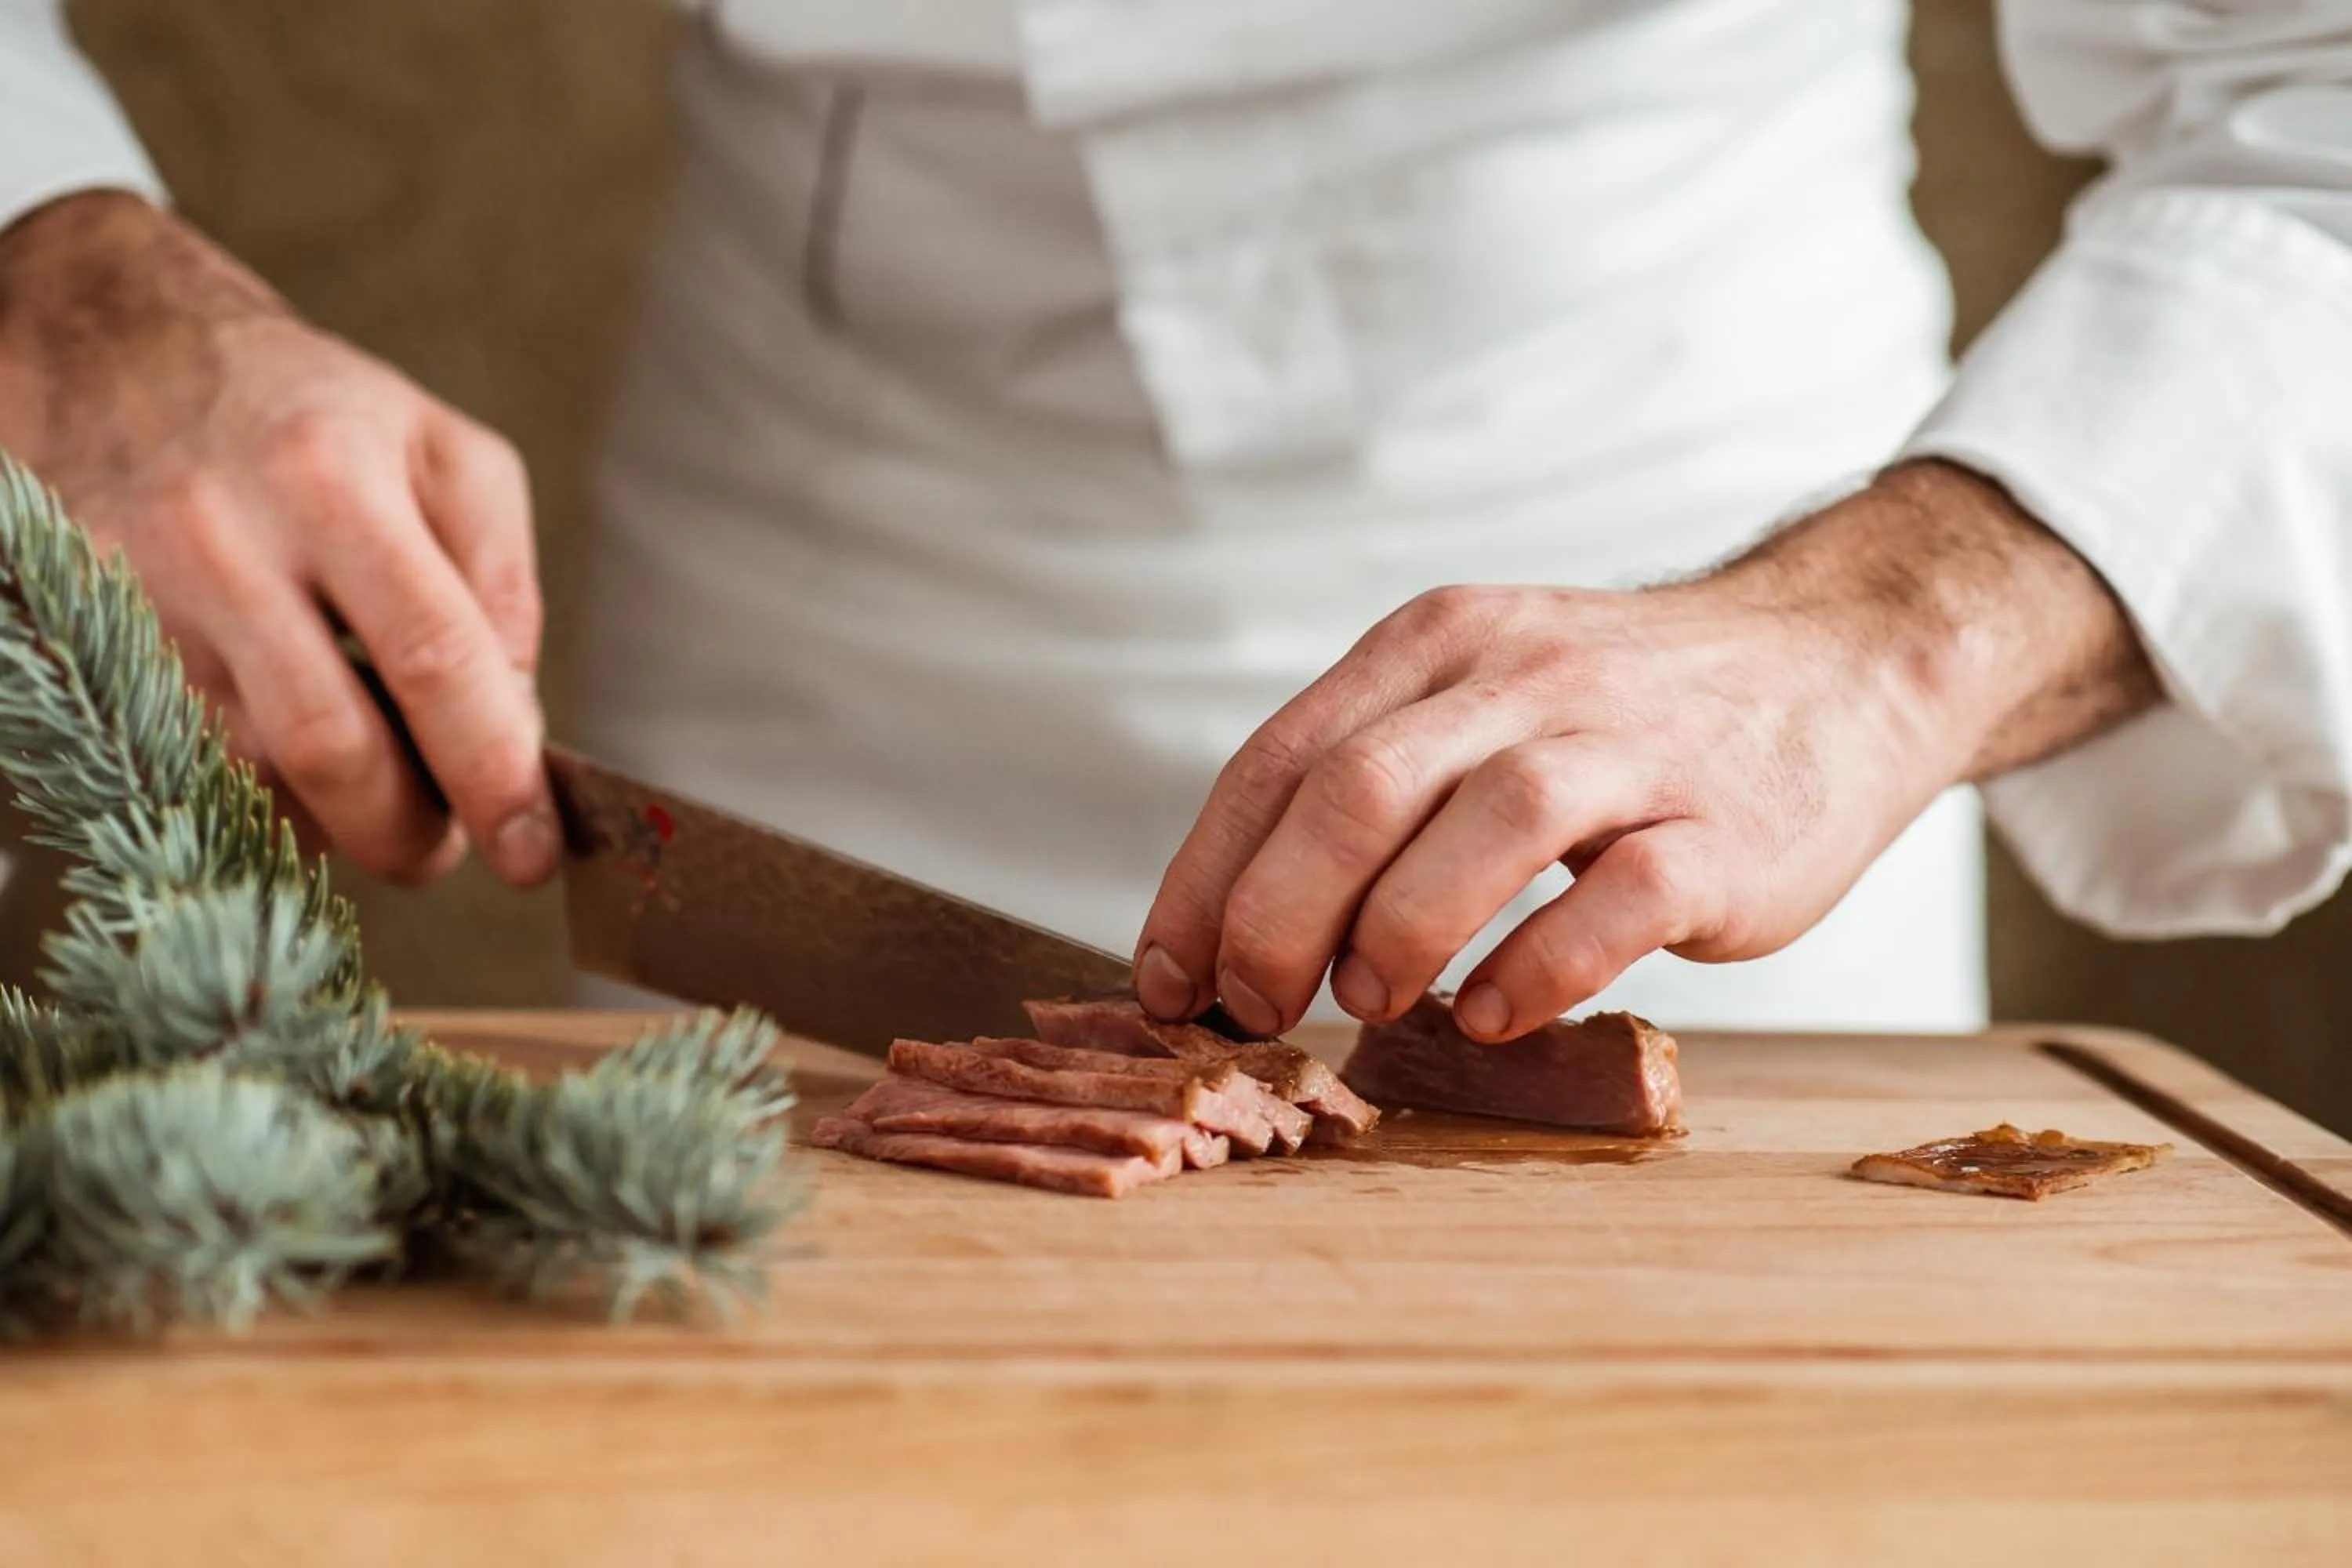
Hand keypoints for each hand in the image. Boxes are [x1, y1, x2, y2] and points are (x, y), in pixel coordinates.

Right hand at [0, 192, 555, 886]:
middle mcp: (224, 540)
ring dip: (333, 819)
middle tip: (448, 845)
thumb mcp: (447, 455)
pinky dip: (258, 791)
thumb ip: (501, 586)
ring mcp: (136, 593)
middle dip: (407, 831)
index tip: (532, 849)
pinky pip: (183, 761)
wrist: (118, 345)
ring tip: (381, 792)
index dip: (493, 773)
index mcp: (334, 481)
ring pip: (246, 773)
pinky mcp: (80, 633)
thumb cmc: (316, 416)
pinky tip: (298, 761)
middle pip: (328, 746)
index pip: (434, 658)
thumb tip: (516, 724)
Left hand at [1133, 461, 2158, 1039]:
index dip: (1206, 878)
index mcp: (1438, 646)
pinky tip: (1494, 1012)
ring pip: (1486, 823)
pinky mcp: (1724, 827)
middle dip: (1273, 915)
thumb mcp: (1481, 696)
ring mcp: (1630, 747)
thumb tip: (1237, 929)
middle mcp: (1523, 680)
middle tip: (1253, 1006)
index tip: (1170, 977)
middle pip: (1357, 789)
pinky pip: (1621, 895)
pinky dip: (1541, 963)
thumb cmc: (1625, 715)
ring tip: (1367, 1001)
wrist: (1838, 662)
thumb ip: (1371, 784)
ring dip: (1396, 929)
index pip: (1279, 759)